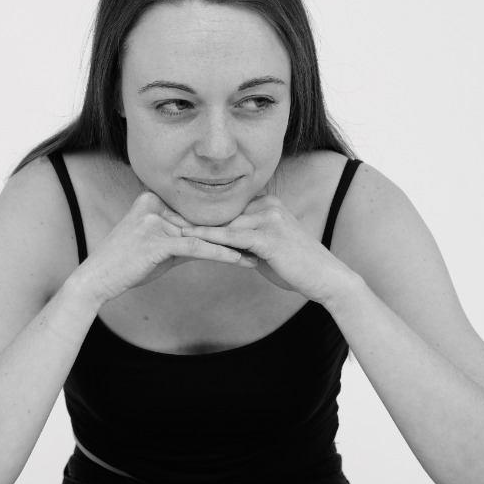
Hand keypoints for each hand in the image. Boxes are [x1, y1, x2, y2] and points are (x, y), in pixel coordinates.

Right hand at [77, 191, 257, 305]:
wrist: (98, 278)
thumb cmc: (128, 265)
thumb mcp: (160, 248)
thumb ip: (185, 240)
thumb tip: (213, 242)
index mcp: (153, 199)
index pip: (197, 213)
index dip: (226, 224)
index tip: (252, 231)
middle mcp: (154, 203)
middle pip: (203, 221)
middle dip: (234, 233)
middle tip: (263, 241)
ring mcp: (154, 219)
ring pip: (203, 233)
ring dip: (233, 246)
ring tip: (259, 254)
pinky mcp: (157, 239)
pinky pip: (196, 247)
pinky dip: (221, 254)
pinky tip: (241, 261)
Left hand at [178, 194, 352, 302]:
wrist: (325, 279)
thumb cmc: (296, 268)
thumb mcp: (265, 251)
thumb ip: (244, 243)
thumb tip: (223, 247)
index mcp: (265, 204)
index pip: (224, 205)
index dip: (196, 210)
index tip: (167, 213)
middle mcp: (266, 204)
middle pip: (219, 208)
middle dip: (188, 214)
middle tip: (157, 215)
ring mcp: (268, 218)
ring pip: (221, 221)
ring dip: (192, 225)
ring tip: (164, 228)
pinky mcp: (268, 236)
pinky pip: (231, 237)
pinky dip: (207, 240)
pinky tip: (186, 242)